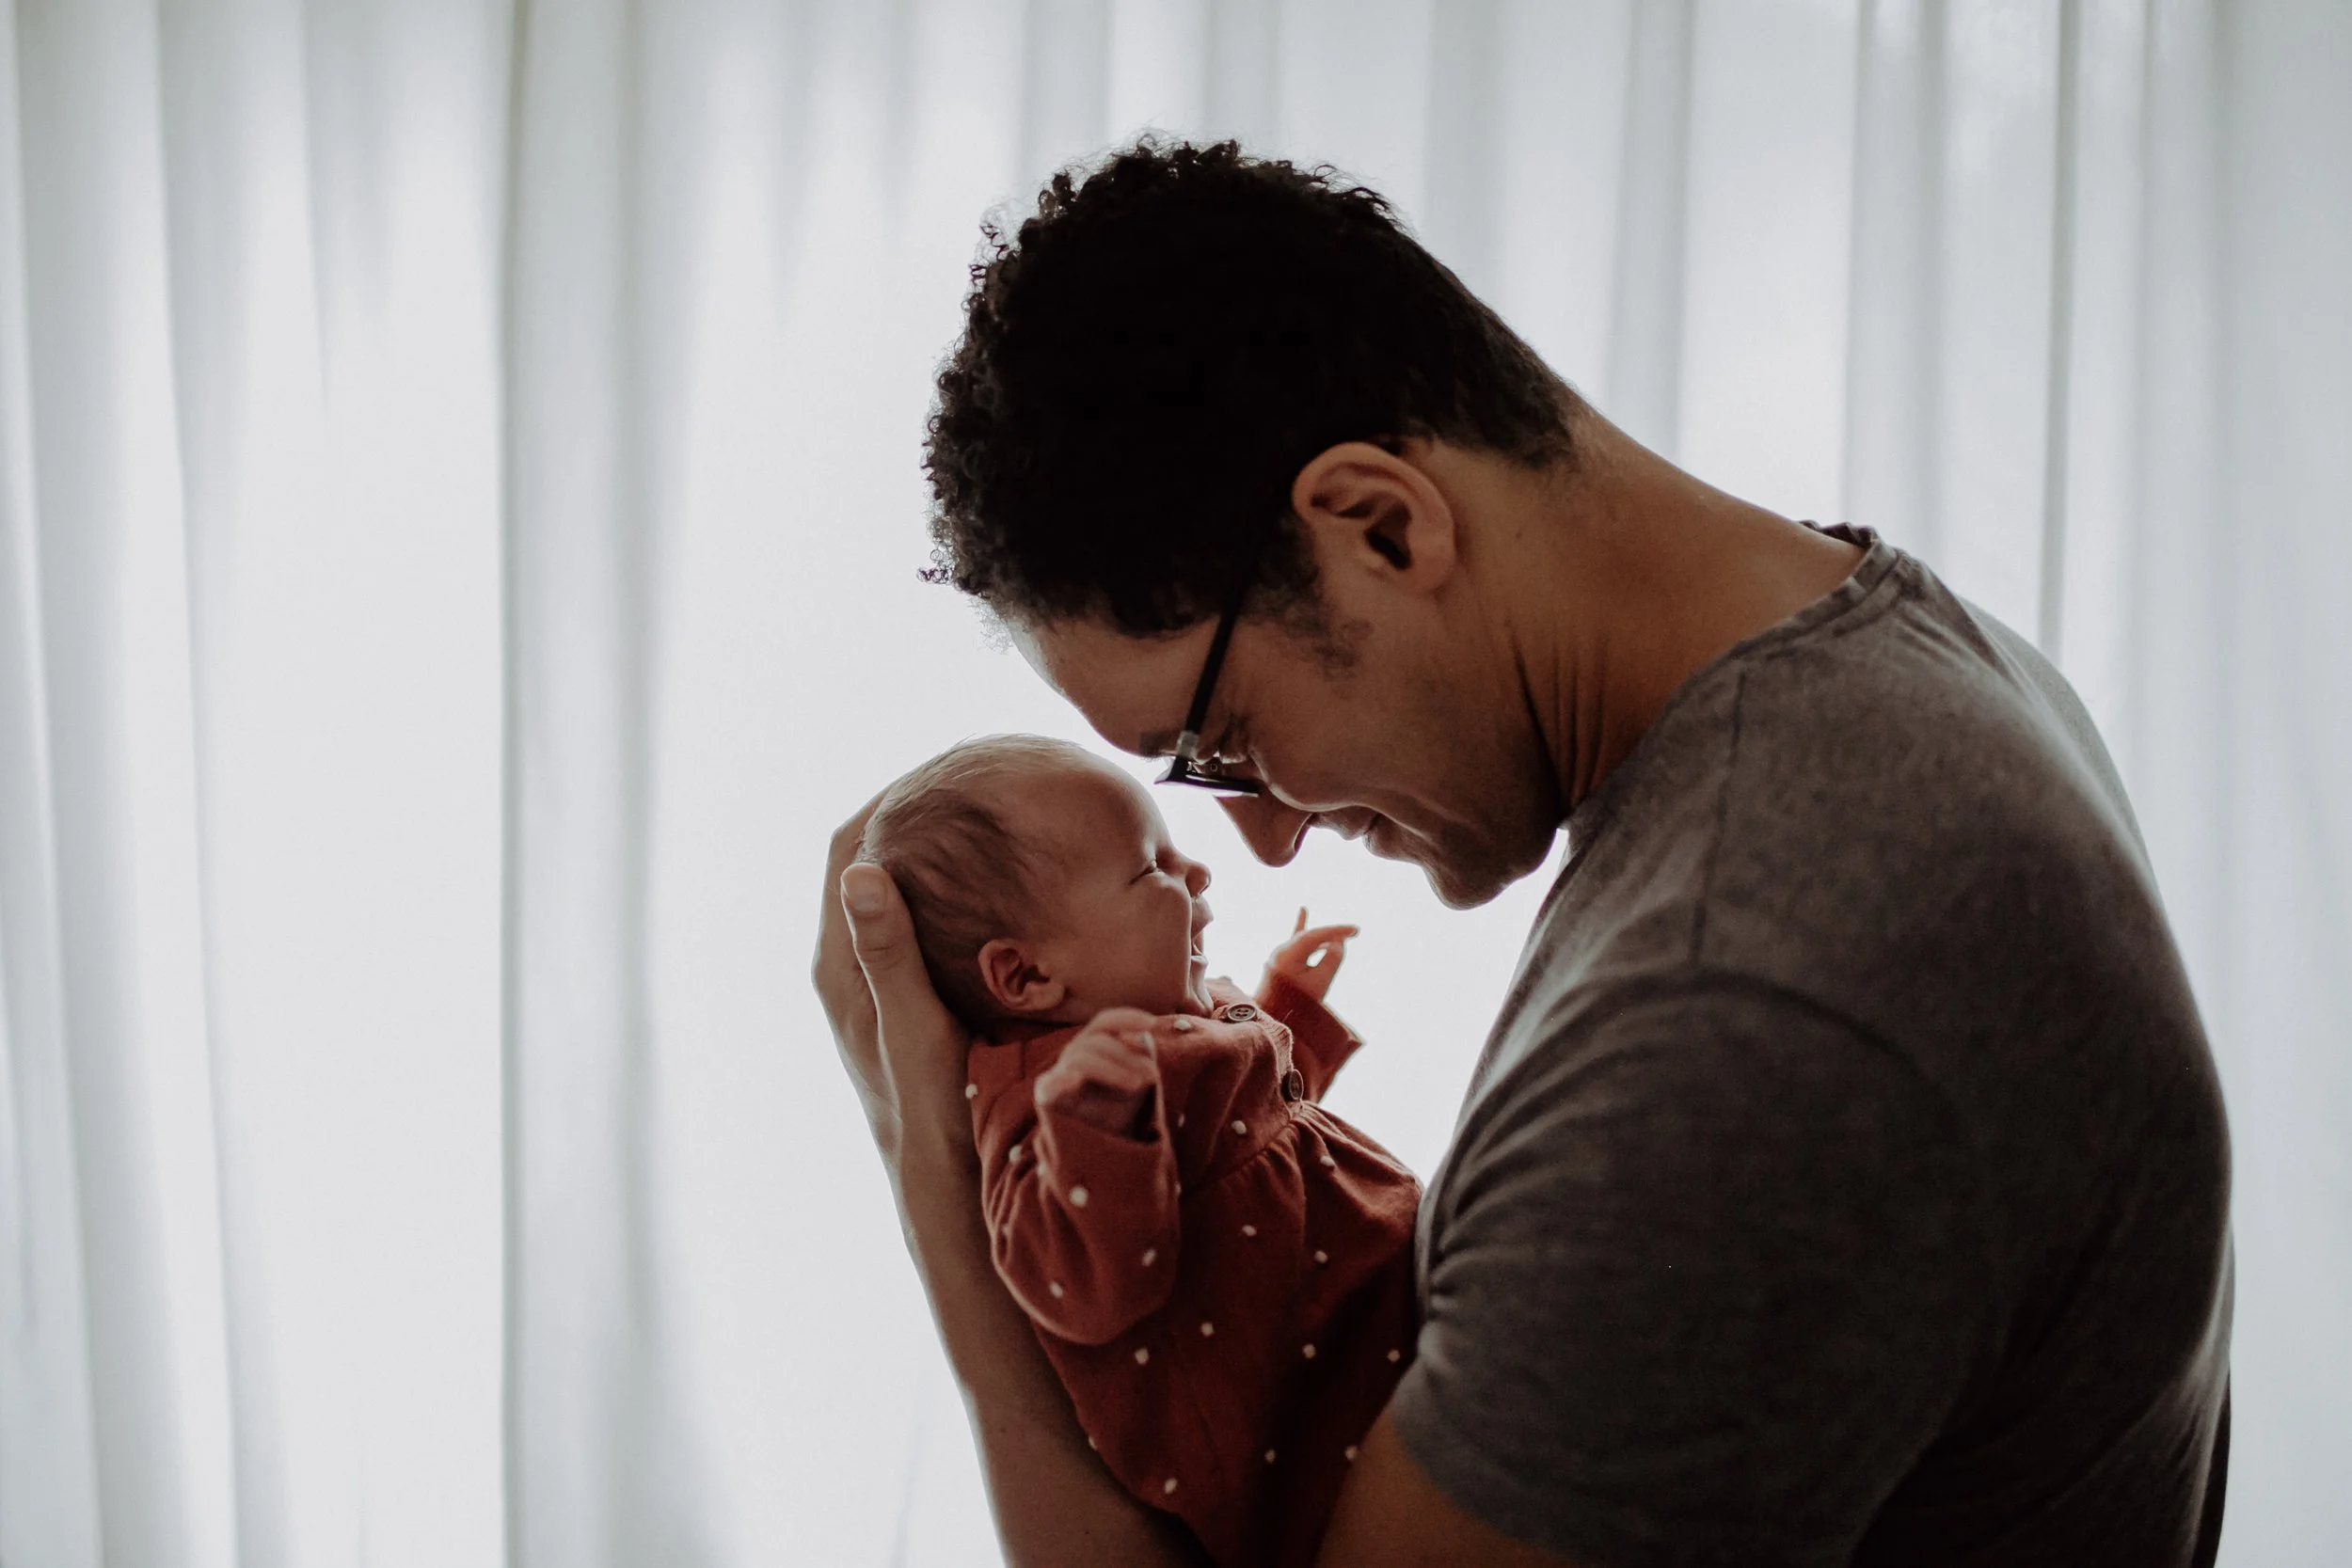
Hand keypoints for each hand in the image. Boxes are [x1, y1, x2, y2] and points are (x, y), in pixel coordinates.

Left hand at [812, 793, 976, 1171]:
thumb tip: (860, 868)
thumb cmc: (935, 1116)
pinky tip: (1006, 878)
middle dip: (916, 811)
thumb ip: (889, 953)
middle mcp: (852, 966)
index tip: (939, 764)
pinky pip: (928, 918)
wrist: (947, 1187)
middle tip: (973, 773)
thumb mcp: (916, 1031)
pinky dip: (958, 886)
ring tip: (991, 808)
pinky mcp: (913, 996)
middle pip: (872, 857)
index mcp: (839, 965)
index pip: (846, 849)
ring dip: (938, 847)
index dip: (885, 797)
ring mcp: (882, 981)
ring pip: (903, 888)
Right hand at [1033, 1009, 1160, 1139]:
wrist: (1104, 1151)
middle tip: (1151, 1077)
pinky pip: (1049, 1084)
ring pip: (1080, 1058)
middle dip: (1126, 1056)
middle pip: (1096, 1041)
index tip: (1153, 1024)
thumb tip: (1140, 1038)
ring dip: (1112, 1069)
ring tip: (1136, 1086)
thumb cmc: (1120, 1112)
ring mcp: (1058, 1075)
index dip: (1126, 1018)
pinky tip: (1077, 1080)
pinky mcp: (1047, 1097)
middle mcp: (1073, 1056)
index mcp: (1093, 1047)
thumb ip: (1140, 1058)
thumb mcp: (1138, 1082)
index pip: (1104, 1022)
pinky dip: (1062, 1080)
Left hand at [1261, 906, 1357, 1003]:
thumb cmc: (1298, 1003)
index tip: (1355, 931)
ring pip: (1306, 940)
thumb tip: (1338, 942)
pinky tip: (1303, 909)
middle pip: (1311, 936)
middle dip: (1333, 933)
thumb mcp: (1320, 983)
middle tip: (1353, 933)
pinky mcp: (1283, 960)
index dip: (1337, 931)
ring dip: (1324, 938)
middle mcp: (1281, 950)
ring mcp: (1281, 955)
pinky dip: (1303, 928)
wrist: (1273, 1018)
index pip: (1315, 935)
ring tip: (1341, 935)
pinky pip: (1296, 941)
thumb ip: (1332, 959)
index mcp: (1287, 954)